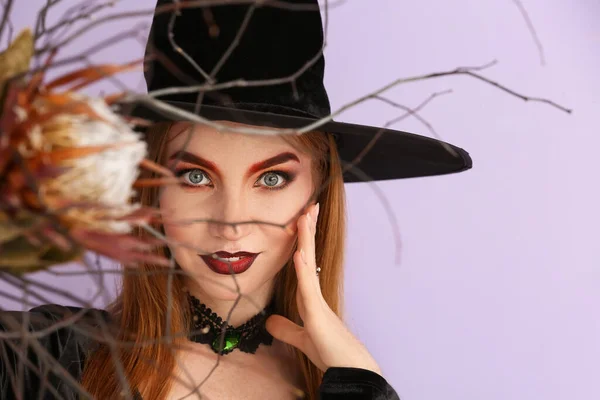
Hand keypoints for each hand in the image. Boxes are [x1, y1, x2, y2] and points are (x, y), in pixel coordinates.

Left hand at [266, 203, 381, 374]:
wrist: (351, 373)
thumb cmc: (332, 356)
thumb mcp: (302, 339)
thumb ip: (286, 329)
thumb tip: (270, 321)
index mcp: (311, 299)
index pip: (305, 264)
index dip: (303, 242)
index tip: (302, 221)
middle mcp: (316, 296)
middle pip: (309, 257)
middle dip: (308, 232)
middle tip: (309, 207)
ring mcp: (319, 303)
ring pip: (309, 265)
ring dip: (307, 240)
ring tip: (306, 216)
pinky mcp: (319, 316)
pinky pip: (308, 289)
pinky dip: (303, 271)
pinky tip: (300, 254)